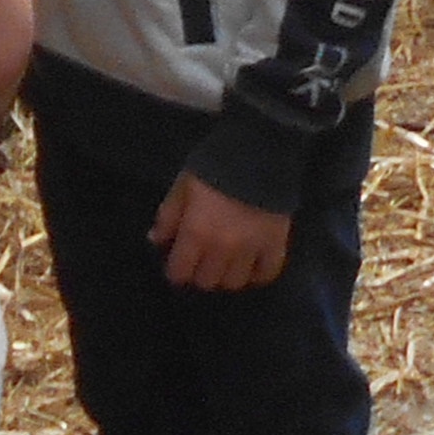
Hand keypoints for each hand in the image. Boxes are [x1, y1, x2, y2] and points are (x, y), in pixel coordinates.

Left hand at [151, 172, 293, 292]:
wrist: (260, 151)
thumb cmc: (214, 166)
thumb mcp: (183, 185)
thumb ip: (169, 215)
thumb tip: (156, 239)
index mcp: (197, 233)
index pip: (180, 272)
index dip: (175, 270)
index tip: (177, 264)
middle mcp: (223, 249)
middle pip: (207, 281)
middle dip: (200, 273)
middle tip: (202, 260)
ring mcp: (252, 250)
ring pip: (235, 282)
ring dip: (227, 275)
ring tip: (226, 263)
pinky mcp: (277, 245)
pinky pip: (267, 273)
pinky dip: (258, 273)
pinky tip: (251, 265)